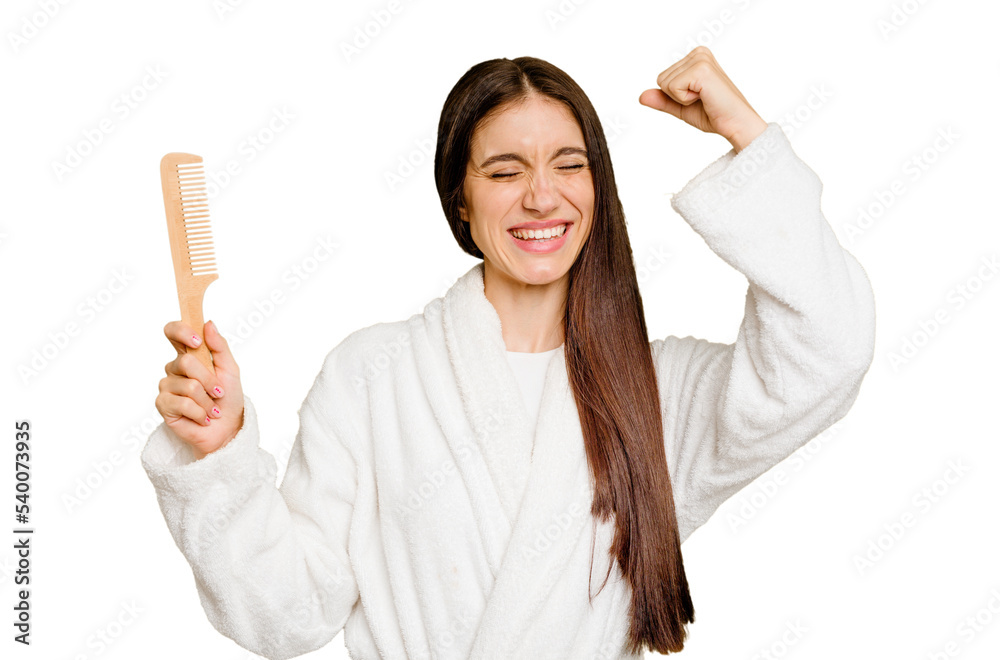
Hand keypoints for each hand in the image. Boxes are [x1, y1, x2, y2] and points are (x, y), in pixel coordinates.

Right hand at [155, 319, 245, 459]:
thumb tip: (208, 323)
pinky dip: (200, 413)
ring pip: (188, 386)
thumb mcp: (230, 369)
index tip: (197, 341)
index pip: (173, 332)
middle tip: (218, 393)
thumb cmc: (228, 398)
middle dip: (209, 380)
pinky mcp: (163, 405)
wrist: (227, 428)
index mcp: (189, 355)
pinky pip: (182, 403)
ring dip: (207, 401)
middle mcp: (174, 369)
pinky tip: (203, 418)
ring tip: (211, 410)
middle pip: (185, 363)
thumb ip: (219, 346)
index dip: (181, 331)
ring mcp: (167, 386)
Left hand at [638, 46, 767, 152]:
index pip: (662, 78)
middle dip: (676, 97)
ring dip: (681, 98)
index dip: (675, 96)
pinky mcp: (701, 69)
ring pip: (664, 83)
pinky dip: (684, 99)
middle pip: (661, 79)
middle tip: (701, 99)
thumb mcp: (681, 107)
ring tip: (704, 98)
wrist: (735, 124)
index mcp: (696, 57)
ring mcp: (700, 59)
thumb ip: (662, 100)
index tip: (698, 98)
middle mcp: (698, 53)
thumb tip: (641, 96)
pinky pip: (672, 88)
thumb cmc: (714, 115)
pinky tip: (705, 97)